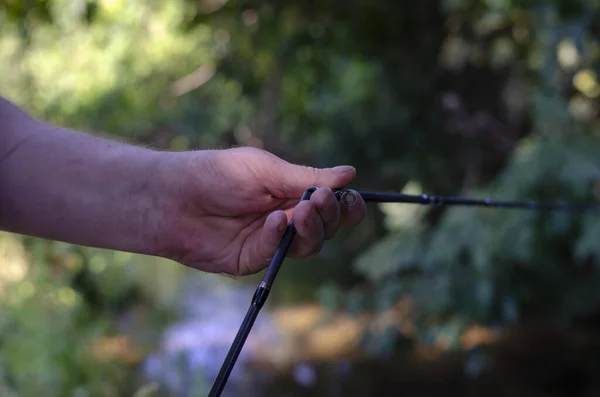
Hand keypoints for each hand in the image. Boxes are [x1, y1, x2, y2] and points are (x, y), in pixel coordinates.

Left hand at [152, 147, 365, 275]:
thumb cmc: (217, 174)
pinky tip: (272, 220)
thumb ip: (307, 177)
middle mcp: (286, 219)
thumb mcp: (266, 170)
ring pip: (307, 245)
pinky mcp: (251, 259)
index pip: (330, 205)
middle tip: (319, 200)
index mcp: (292, 194)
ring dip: (310, 228)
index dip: (345, 205)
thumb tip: (351, 174)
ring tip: (300, 211)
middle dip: (329, 216)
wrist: (173, 197)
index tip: (351, 198)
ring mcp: (269, 241)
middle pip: (326, 228)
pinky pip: (275, 253)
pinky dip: (276, 237)